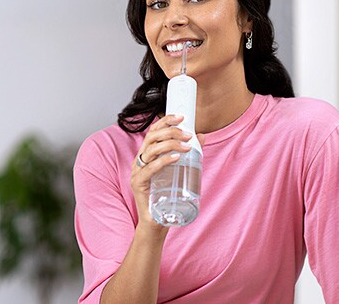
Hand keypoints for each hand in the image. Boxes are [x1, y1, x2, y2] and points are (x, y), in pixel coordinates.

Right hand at [131, 115, 204, 230]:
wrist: (156, 221)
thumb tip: (201, 136)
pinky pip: (150, 169)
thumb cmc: (166, 196)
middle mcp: (139, 160)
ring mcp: (137, 172)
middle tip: (188, 135)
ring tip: (187, 146)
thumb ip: (188, 153)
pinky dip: (163, 161)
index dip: (165, 121)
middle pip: (151, 138)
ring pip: (151, 150)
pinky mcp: (138, 184)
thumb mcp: (179, 170)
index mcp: (147, 155)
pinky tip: (176, 158)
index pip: (153, 132)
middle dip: (171, 132)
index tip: (181, 117)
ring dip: (170, 144)